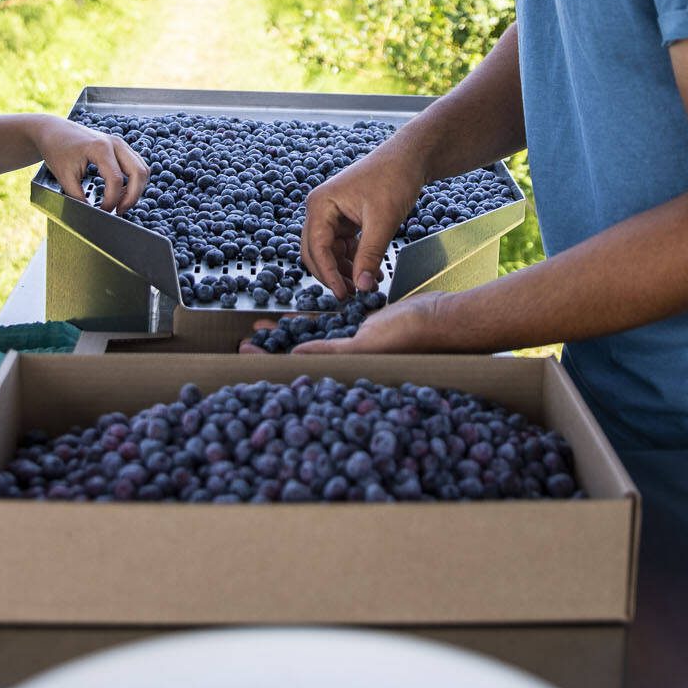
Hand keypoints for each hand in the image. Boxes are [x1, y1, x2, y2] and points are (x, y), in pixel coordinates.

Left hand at [36, 116, 149, 213]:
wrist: (53, 130)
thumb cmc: (56, 149)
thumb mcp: (64, 176)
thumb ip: (78, 197)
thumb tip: (90, 214)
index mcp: (101, 148)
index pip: (116, 180)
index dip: (111, 201)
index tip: (102, 212)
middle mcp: (115, 143)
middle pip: (139, 172)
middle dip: (132, 197)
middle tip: (119, 211)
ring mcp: (119, 143)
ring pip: (142, 168)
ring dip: (136, 188)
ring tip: (121, 203)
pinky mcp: (120, 146)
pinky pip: (137, 164)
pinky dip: (134, 180)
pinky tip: (122, 191)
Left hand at [236, 295, 450, 355]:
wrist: (442, 318)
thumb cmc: (411, 337)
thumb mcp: (367, 344)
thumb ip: (331, 352)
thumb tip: (295, 358)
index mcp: (347, 369)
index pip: (298, 367)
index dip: (270, 360)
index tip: (245, 352)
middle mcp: (348, 360)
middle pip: (301, 355)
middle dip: (273, 348)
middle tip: (246, 341)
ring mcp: (355, 344)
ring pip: (312, 340)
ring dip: (288, 334)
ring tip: (263, 328)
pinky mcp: (362, 329)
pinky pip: (331, 326)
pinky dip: (312, 322)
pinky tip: (294, 317)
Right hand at [301, 142, 424, 299]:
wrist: (410, 158)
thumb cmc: (394, 178)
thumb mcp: (383, 221)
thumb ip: (370, 255)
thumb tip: (362, 287)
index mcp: (321, 205)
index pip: (317, 248)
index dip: (328, 275)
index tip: (344, 295)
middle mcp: (320, 209)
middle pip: (316, 253)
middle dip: (333, 275)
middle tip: (352, 296)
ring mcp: (332, 214)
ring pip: (330, 253)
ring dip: (345, 271)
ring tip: (367, 287)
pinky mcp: (345, 219)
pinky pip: (344, 247)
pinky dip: (355, 261)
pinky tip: (371, 273)